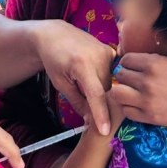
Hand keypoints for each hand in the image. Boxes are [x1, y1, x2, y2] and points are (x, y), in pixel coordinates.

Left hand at [35, 21, 115, 136]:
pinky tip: (91, 74)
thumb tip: (91, 120)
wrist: (55, 35)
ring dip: (100, 89)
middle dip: (97, 101)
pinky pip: (112, 73)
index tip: (105, 131)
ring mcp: (107, 52)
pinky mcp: (111, 51)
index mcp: (82, 65)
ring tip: (83, 81)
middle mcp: (98, 56)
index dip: (101, 114)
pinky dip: (103, 79)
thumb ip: (77, 102)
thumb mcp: (60, 83)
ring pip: (110, 83)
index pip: (96, 95)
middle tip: (83, 98)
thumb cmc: (54, 60)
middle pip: (105, 91)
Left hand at [111, 54, 166, 129]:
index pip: (125, 60)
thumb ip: (152, 61)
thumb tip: (133, 63)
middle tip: (131, 80)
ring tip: (130, 93)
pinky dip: (128, 107)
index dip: (128, 63)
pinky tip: (137, 105)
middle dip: (124, 77)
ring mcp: (146, 101)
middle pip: (120, 76)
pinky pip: (126, 112)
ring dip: (122, 92)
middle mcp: (147, 81)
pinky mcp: (149, 117)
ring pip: (117, 95)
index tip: (133, 67)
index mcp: (153, 64)